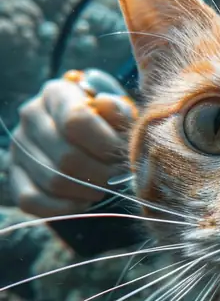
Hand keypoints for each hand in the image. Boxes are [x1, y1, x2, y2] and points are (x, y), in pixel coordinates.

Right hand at [9, 70, 136, 219]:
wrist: (83, 137)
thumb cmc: (106, 123)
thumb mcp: (117, 111)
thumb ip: (118, 111)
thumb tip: (107, 107)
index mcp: (57, 93)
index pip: (76, 120)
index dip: (106, 144)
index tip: (124, 155)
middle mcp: (31, 116)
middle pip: (67, 156)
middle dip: (101, 174)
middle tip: (118, 177)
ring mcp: (19, 147)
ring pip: (53, 181)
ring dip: (86, 191)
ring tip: (104, 187)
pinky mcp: (14, 176)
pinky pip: (32, 200)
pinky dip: (63, 207)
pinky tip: (83, 201)